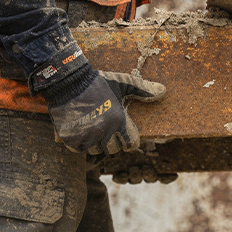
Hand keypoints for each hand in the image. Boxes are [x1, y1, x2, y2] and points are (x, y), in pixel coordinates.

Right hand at [29, 46, 165, 154]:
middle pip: (112, 150)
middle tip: (106, 131)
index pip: (131, 144)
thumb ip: (143, 89)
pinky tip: (79, 132)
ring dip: (94, 144)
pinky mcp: (70, 138)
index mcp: (119, 121)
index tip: (124, 138)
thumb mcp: (123, 82)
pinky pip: (78, 149)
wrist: (67, 80)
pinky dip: (79, 143)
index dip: (129, 142)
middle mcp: (104, 131)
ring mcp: (87, 136)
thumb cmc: (98, 82)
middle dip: (111, 143)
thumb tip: (163, 91)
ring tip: (92, 130)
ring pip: (95, 150)